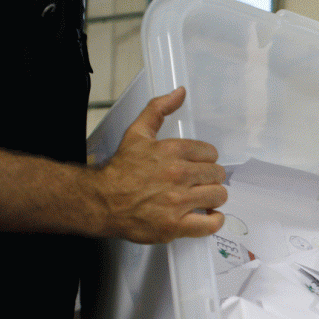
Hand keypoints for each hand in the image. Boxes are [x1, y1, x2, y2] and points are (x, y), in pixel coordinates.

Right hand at [90, 87, 227, 242]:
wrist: (101, 201)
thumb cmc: (120, 170)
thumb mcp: (137, 133)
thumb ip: (158, 109)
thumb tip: (180, 92)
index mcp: (172, 151)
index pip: (210, 153)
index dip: (206, 160)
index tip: (199, 166)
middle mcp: (178, 175)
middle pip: (217, 175)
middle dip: (211, 179)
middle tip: (201, 184)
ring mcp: (177, 201)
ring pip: (218, 196)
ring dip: (213, 198)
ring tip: (203, 199)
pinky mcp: (175, 225)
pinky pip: (210, 224)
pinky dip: (214, 221)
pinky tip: (207, 216)